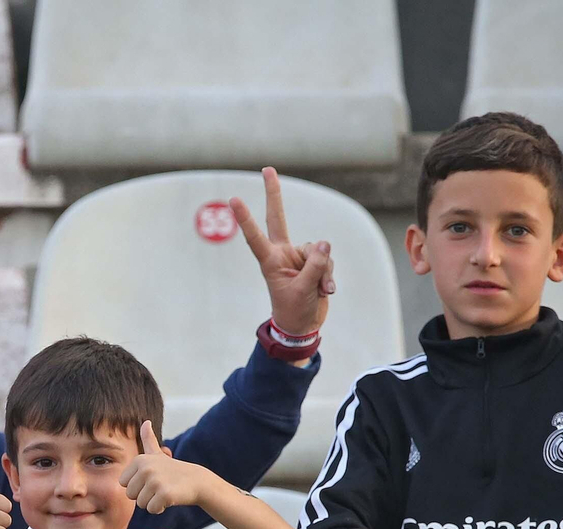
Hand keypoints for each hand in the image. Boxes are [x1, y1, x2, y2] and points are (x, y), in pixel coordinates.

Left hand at [119, 421, 205, 513]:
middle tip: (159, 487)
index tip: (151, 480)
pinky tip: (169, 499)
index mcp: (139, 460)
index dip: (137, 486)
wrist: (197, 481)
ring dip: (152, 502)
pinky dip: (160, 508)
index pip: (124, 484)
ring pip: (141, 504)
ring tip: (165, 491)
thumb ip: (148, 439)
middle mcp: (146, 469)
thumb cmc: (173, 470)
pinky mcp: (165, 494)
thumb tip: (145, 422)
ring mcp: (155, 481)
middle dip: (144, 496)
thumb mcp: (158, 454)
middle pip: (130, 495)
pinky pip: (152, 509)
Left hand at [230, 167, 334, 336]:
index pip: (255, 237)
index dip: (246, 219)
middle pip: (278, 217)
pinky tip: (325, 291)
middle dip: (274, 194)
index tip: (233, 200)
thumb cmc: (294, 310)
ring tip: (318, 290)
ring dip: (322, 272)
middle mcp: (282, 253)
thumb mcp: (303, 291)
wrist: (303, 325)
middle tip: (268, 169)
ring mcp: (299, 255)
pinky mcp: (314, 261)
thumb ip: (314, 267)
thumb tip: (324, 243)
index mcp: (270, 261)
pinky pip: (327, 260)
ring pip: (317, 251)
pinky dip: (328, 276)